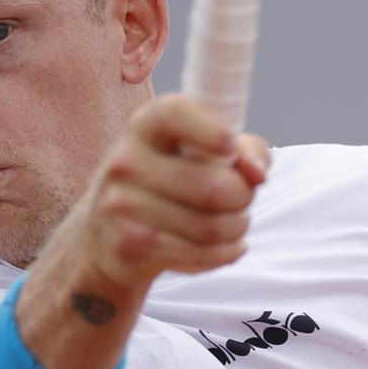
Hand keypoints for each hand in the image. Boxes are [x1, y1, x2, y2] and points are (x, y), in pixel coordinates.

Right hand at [56, 94, 268, 288]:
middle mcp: (127, 161)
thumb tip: (257, 173)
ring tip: (235, 224)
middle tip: (243, 200)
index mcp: (146, 126)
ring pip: (211, 226)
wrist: (110, 234)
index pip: (175, 114)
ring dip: (237, 228)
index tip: (231, 147)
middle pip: (212, 187)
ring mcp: (122, 204)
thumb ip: (243, 149)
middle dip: (243, 197)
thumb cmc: (172, 181)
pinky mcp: (129, 244)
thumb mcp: (202, 152)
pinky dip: (225, 253)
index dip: (211, 130)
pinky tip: (227, 247)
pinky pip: (199, 254)